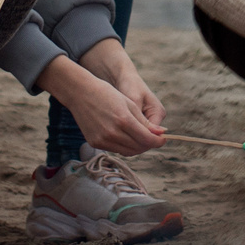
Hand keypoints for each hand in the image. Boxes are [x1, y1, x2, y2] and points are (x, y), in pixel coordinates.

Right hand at [39, 52, 165, 154]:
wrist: (80, 93)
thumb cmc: (107, 94)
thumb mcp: (130, 104)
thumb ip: (145, 122)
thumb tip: (160, 134)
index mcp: (124, 120)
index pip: (147, 139)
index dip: (158, 141)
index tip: (163, 139)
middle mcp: (112, 133)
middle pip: (138, 148)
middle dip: (149, 145)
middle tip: (153, 138)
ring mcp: (102, 140)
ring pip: (127, 152)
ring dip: (137, 147)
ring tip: (141, 138)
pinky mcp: (95, 143)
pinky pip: (115, 150)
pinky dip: (124, 146)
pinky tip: (127, 137)